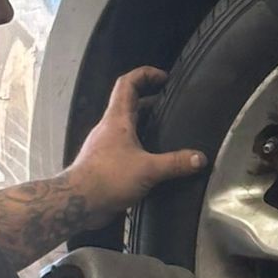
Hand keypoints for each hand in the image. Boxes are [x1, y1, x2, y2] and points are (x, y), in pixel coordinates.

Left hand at [65, 67, 204, 222]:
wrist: (79, 202)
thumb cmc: (107, 178)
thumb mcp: (148, 169)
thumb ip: (175, 163)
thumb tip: (199, 159)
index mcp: (117, 119)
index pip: (127, 83)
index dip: (145, 74)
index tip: (163, 77)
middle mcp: (109, 128)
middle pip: (128, 104)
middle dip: (150, 100)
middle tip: (170, 104)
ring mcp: (105, 145)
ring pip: (126, 126)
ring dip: (144, 124)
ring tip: (165, 130)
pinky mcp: (105, 162)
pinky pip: (124, 146)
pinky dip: (139, 145)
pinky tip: (151, 158)